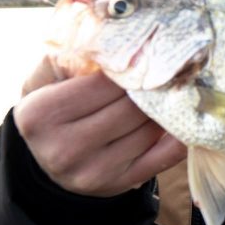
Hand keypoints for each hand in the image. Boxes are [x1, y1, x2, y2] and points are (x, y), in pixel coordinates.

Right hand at [13, 56, 186, 197]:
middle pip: (130, 108)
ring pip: (149, 130)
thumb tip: (107, 38)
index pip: (103, 84)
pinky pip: (163, 157)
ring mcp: (93, 171)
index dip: (129, 69)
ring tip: (174, 92)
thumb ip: (67, 56)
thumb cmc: (50, 111)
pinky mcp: (118, 185)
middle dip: (151, 88)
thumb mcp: (43, 81)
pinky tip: (184, 120)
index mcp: (41, 115)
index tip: (146, 55)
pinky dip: (178, 137)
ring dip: (165, 110)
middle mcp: (64, 148)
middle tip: (169, 71)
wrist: (45, 163)